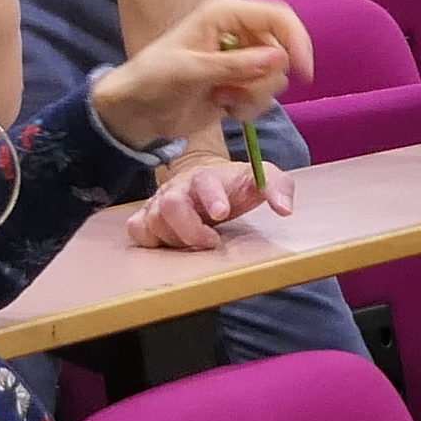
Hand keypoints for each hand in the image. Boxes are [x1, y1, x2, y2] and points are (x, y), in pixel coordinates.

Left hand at [92, 0, 312, 155]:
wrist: (136, 112)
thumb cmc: (153, 81)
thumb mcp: (191, 71)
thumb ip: (235, 65)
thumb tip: (279, 59)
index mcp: (225, 15)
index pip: (277, 17)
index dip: (296, 41)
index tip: (303, 72)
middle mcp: (238, 33)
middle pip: (281, 52)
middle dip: (263, 79)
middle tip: (232, 91)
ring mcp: (241, 60)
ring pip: (276, 79)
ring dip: (253, 96)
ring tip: (222, 97)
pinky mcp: (240, 84)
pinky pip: (265, 97)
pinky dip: (249, 108)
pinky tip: (224, 107)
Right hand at [123, 146, 289, 252]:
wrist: (208, 180)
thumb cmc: (234, 185)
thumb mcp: (259, 180)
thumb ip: (277, 186)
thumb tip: (284, 209)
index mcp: (206, 177)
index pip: (203, 182)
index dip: (211, 198)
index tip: (222, 213)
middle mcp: (177, 187)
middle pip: (169, 205)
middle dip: (190, 229)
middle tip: (211, 241)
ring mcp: (158, 202)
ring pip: (152, 221)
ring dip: (175, 239)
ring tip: (196, 242)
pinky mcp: (146, 217)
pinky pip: (136, 230)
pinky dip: (148, 240)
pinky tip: (169, 243)